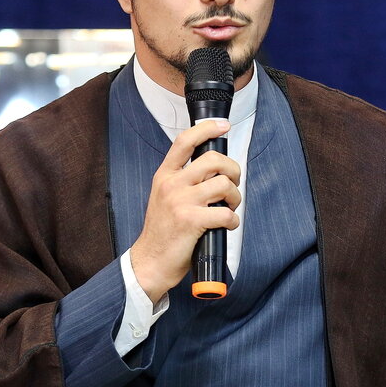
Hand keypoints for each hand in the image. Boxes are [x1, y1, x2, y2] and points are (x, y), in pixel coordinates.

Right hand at [130, 119, 241, 302]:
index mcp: (164, 175)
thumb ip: (182, 180)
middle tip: (233, 184)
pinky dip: (233, 220)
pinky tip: (226, 225)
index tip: (223, 125)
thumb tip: (214, 168)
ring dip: (235, 198)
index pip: (185, 141)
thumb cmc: (163, 231)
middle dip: (233, 170)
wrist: (150, 261)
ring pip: (224, 185)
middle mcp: (171, 184)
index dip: (207, 128)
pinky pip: (225, 213)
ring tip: (230, 208)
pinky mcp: (191, 220)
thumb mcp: (164, 197)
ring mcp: (180, 201)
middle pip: (213, 159)